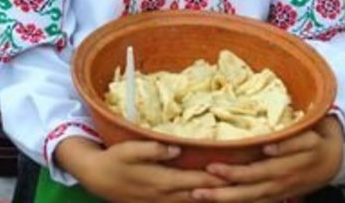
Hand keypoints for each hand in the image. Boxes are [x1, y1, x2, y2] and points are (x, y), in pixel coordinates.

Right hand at [56, 137, 227, 202]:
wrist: (98, 178)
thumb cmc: (115, 160)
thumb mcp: (130, 150)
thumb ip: (153, 149)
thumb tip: (177, 147)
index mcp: (163, 182)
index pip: (198, 181)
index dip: (219, 178)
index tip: (239, 171)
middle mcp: (167, 196)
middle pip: (202, 195)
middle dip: (224, 189)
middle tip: (247, 181)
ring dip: (215, 197)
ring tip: (237, 190)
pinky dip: (201, 201)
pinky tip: (213, 197)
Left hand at [191, 116, 344, 201]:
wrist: (333, 160)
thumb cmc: (316, 140)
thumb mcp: (309, 137)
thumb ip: (289, 142)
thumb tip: (267, 147)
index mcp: (285, 167)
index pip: (255, 172)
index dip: (234, 173)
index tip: (212, 168)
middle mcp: (279, 183)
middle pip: (247, 191)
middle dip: (221, 192)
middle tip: (197, 189)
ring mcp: (277, 192)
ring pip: (248, 200)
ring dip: (223, 200)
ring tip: (198, 197)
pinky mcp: (276, 196)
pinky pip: (254, 202)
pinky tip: (216, 201)